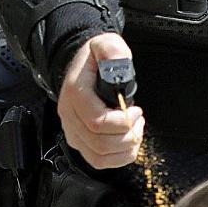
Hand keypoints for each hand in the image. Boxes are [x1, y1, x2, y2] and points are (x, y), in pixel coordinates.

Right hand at [58, 32, 143, 169]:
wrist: (79, 67)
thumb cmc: (93, 60)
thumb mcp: (104, 45)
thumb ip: (112, 51)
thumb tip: (119, 61)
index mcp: (75, 94)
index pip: (97, 121)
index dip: (122, 122)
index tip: (136, 110)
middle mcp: (69, 116)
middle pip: (100, 143)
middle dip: (127, 136)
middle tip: (138, 121)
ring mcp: (72, 131)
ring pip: (99, 157)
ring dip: (124, 149)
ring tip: (135, 131)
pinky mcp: (79, 142)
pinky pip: (97, 161)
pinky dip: (118, 159)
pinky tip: (127, 143)